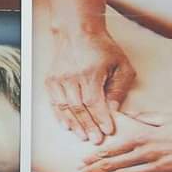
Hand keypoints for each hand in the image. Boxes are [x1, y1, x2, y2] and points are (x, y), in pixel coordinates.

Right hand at [44, 0, 135, 144]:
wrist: (77, 30)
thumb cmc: (102, 47)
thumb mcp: (121, 65)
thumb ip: (119, 88)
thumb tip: (114, 109)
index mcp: (90, 73)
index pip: (94, 102)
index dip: (101, 119)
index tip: (108, 131)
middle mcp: (71, 76)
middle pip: (79, 108)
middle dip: (88, 126)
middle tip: (96, 140)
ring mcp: (59, 78)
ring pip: (64, 107)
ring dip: (74, 124)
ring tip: (82, 136)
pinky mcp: (51, 78)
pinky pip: (53, 101)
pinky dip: (59, 115)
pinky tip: (66, 125)